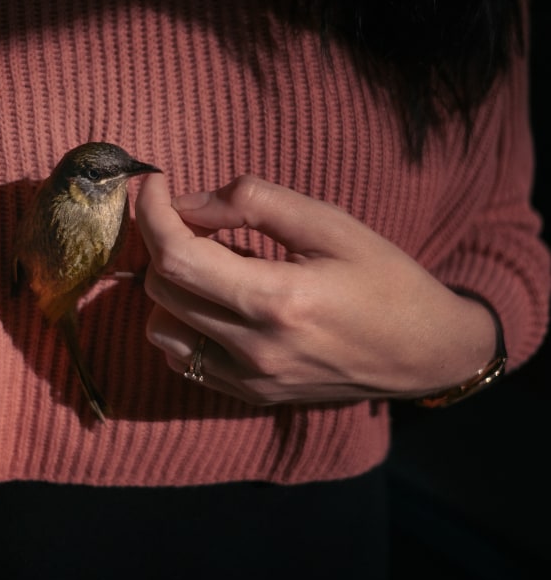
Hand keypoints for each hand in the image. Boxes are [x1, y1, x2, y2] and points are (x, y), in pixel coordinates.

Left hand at [135, 174, 496, 405]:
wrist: (426, 352)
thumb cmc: (386, 279)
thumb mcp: (331, 224)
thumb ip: (256, 204)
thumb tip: (190, 202)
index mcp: (278, 301)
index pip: (177, 258)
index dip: (152, 214)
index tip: (155, 184)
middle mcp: (256, 349)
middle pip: (161, 289)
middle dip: (163, 242)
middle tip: (197, 218)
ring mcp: (252, 380)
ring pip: (162, 329)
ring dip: (172, 286)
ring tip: (216, 264)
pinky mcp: (254, 395)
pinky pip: (184, 360)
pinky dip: (184, 323)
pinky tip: (220, 303)